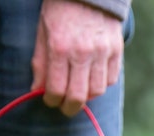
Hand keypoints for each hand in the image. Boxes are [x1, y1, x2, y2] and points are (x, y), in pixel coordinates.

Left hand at [31, 0, 123, 116]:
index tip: (50, 100)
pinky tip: (91, 78)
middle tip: (65, 108)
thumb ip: (41, 62)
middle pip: (79, 96)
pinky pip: (110, 79)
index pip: (57, 88)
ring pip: (97, 90)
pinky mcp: (116, 50)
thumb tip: (37, 90)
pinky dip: (101, 84)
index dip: (51, 100)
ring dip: (86, 96)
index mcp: (60, 47)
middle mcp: (83, 52)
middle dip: (69, 107)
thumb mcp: (43, 32)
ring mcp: (102, 52)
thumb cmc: (60, 10)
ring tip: (78, 92)